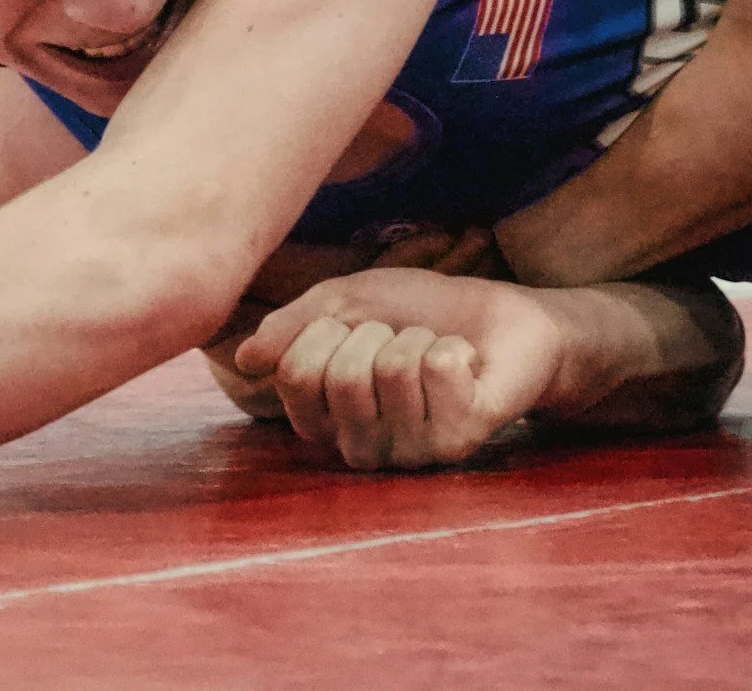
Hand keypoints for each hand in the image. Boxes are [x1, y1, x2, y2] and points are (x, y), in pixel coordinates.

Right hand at [206, 226, 503, 424]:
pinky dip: (453, 346)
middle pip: (340, 377)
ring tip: (436, 352)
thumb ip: (293, 326)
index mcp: (326, 418)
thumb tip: (245, 359)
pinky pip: (437, 369)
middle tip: (403, 339)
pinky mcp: (456, 441)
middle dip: (376, 332)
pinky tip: (467, 367)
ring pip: (391, 370)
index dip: (325, 331)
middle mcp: (361, 446)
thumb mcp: (347, 301)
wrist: (506, 320)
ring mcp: (409, 451)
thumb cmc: (424, 312)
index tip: (355, 327)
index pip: (294, 374)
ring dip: (419, 338)